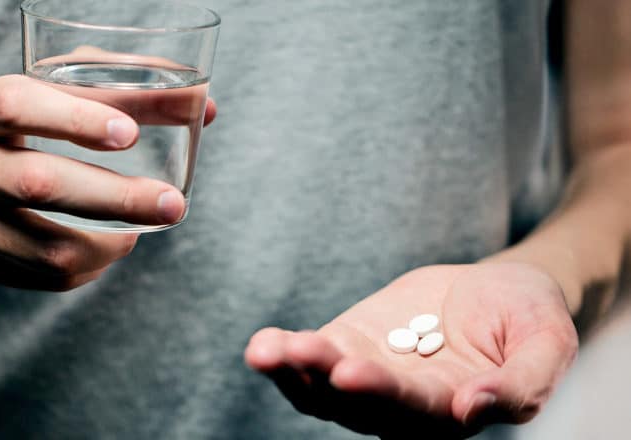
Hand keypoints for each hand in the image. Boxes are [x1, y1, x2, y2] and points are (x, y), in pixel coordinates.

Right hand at [0, 74, 214, 289]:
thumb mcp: (47, 94)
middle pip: (40, 184)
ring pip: (49, 246)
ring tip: (148, 224)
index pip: (18, 107)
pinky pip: (49, 276)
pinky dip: (95, 264)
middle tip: (173, 204)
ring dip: (113, 241)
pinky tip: (114, 243)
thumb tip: (206, 109)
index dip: (76, 119)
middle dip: (117, 197)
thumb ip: (123, 89)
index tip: (130, 134)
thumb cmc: (13, 130)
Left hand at [245, 263, 577, 438]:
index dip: (384, 394)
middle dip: (324, 380)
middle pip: (356, 405)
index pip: (413, 411)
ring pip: (322, 388)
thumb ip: (522, 383)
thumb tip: (471, 407)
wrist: (497, 287)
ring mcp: (370, 373)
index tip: (355, 372)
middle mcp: (404, 404)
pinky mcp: (349, 343)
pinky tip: (265, 343)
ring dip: (293, 371)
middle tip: (300, 352)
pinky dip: (286, 352)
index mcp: (452, 409)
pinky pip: (311, 356)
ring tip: (266, 351)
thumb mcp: (547, 343)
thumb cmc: (527, 316)